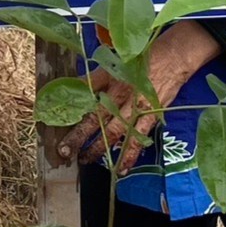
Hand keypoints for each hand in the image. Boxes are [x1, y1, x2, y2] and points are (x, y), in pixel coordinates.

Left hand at [57, 22, 219, 174]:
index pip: (82, 94)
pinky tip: (121, 169)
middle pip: (95, 119)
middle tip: (64, 152)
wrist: (173, 57)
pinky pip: (137, 140)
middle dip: (78, 137)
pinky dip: (129, 156)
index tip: (53, 119)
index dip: (68, 108)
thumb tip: (73, 87)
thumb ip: (95, 78)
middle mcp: (118, 94)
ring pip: (113, 132)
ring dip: (98, 149)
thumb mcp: (114, 62)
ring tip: (85, 160)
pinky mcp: (150, 117)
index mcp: (107, 78)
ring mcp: (135, 107)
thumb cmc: (140, 59)